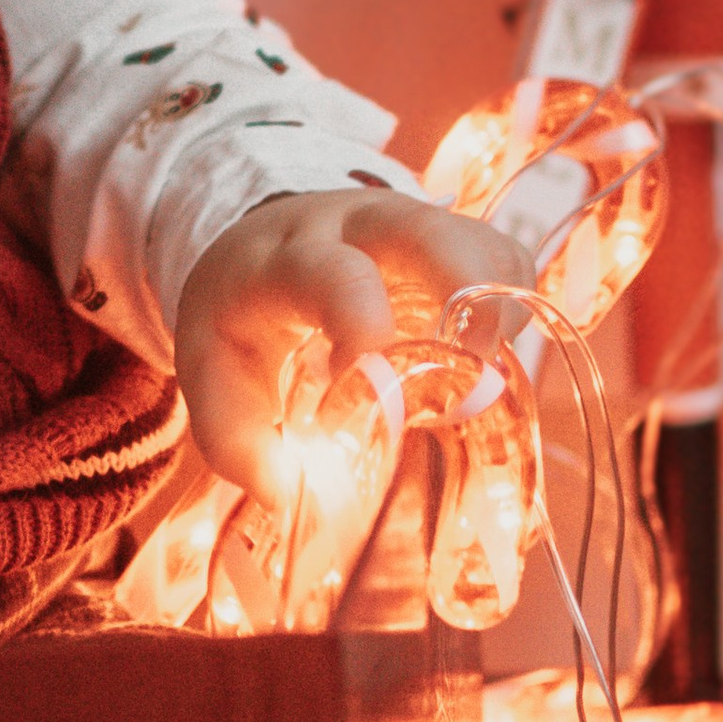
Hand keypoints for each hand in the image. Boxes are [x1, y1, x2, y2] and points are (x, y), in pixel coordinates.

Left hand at [172, 188, 533, 496]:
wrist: (259, 247)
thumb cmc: (239, 319)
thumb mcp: (210, 373)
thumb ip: (233, 437)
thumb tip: (287, 493)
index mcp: (287, 260)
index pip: (333, 274)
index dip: (364, 324)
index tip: (377, 389)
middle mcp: (355, 228)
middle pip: (428, 229)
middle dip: (465, 289)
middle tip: (478, 363)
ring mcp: (413, 227)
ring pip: (481, 243)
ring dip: (499, 310)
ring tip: (482, 374)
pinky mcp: (454, 241)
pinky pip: (506, 261)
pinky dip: (512, 309)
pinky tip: (486, 357)